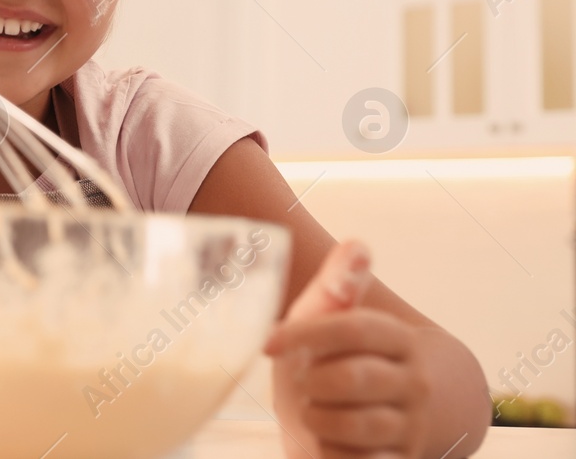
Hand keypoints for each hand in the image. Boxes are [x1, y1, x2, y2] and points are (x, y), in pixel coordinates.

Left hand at [267, 241, 429, 458]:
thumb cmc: (342, 359)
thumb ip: (340, 284)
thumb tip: (358, 244)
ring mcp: (412, 427)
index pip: (355, 328)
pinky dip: (332, 455)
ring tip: (312, 411)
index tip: (267, 343)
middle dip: (313, 382)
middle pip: (353, 378)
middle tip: (304, 383)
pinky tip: (326, 443)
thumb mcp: (333, 320)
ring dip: (318, 419)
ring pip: (358, 426)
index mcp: (399, 339)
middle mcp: (415, 383)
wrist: (387, 417)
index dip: (306, 334)